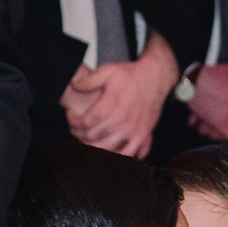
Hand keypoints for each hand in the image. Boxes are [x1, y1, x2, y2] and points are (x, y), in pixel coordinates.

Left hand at [62, 36, 179, 157]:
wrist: (155, 77)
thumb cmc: (132, 75)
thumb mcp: (108, 70)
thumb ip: (89, 80)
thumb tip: (74, 86)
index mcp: (111, 104)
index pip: (85, 123)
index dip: (73, 123)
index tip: (72, 118)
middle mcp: (122, 120)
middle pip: (93, 137)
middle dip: (80, 135)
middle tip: (77, 130)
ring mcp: (134, 130)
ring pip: (108, 149)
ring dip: (95, 148)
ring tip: (89, 141)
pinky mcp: (143, 135)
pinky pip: (129, 154)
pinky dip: (118, 156)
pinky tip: (110, 151)